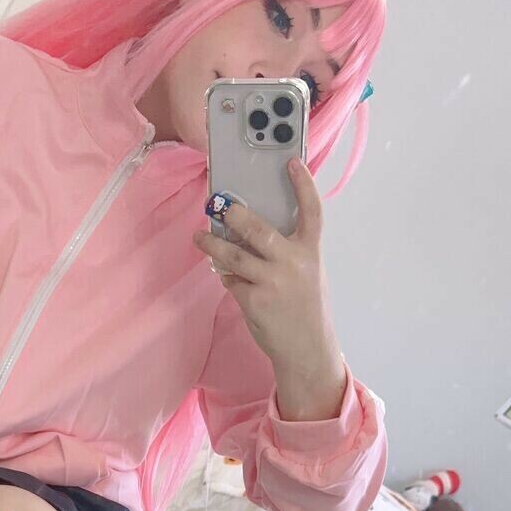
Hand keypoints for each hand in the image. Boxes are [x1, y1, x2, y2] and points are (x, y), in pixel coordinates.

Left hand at [192, 158, 340, 377]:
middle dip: (234, 214)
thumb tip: (249, 232)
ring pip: (234, 255)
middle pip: (258, 229)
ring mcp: (273, 281)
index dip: (303, 184)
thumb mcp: (307, 272)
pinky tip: (227, 277)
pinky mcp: (254, 300)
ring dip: (212, 245)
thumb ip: (287, 251)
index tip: (291, 162)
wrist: (306, 348)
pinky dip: (227, 277)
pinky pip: (232, 280)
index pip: (311, 211)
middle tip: (217, 204)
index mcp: (310, 251)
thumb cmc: (304, 306)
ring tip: (199, 237)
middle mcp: (293, 262)